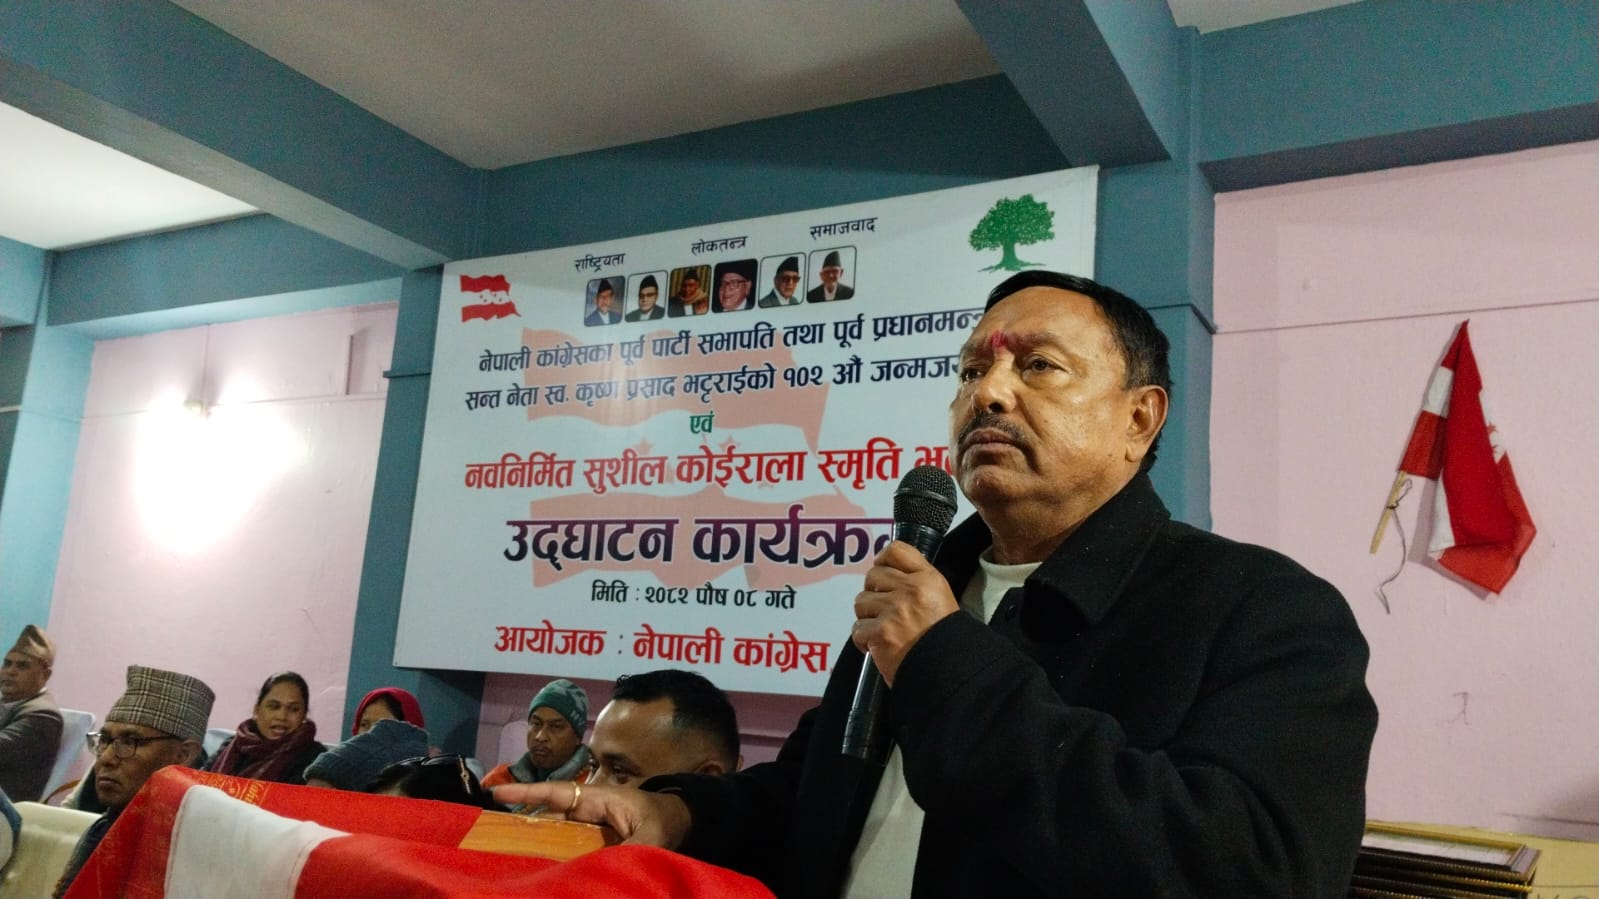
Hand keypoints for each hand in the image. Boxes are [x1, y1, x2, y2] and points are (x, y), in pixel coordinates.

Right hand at [491, 781, 692, 848]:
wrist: (678, 821)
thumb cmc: (663, 818)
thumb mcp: (651, 832)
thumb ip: (632, 848)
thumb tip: (610, 864)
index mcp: (596, 799)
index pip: (555, 793)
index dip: (526, 792)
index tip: (496, 792)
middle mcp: (585, 812)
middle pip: (546, 816)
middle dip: (519, 821)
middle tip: (487, 832)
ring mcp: (587, 830)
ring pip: (552, 835)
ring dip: (532, 843)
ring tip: (504, 854)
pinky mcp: (591, 845)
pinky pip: (564, 850)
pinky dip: (550, 857)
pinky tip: (536, 869)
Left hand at [853, 540, 959, 684]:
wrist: (948, 670)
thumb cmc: (945, 638)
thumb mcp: (940, 599)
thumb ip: (917, 584)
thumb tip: (887, 576)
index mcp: (928, 579)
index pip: (896, 551)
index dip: (883, 560)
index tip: (881, 574)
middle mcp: (910, 589)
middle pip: (873, 576)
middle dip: (873, 592)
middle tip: (882, 610)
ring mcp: (894, 611)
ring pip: (861, 601)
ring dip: (866, 616)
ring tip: (881, 629)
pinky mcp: (880, 633)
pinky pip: (858, 629)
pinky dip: (863, 640)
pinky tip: (875, 647)